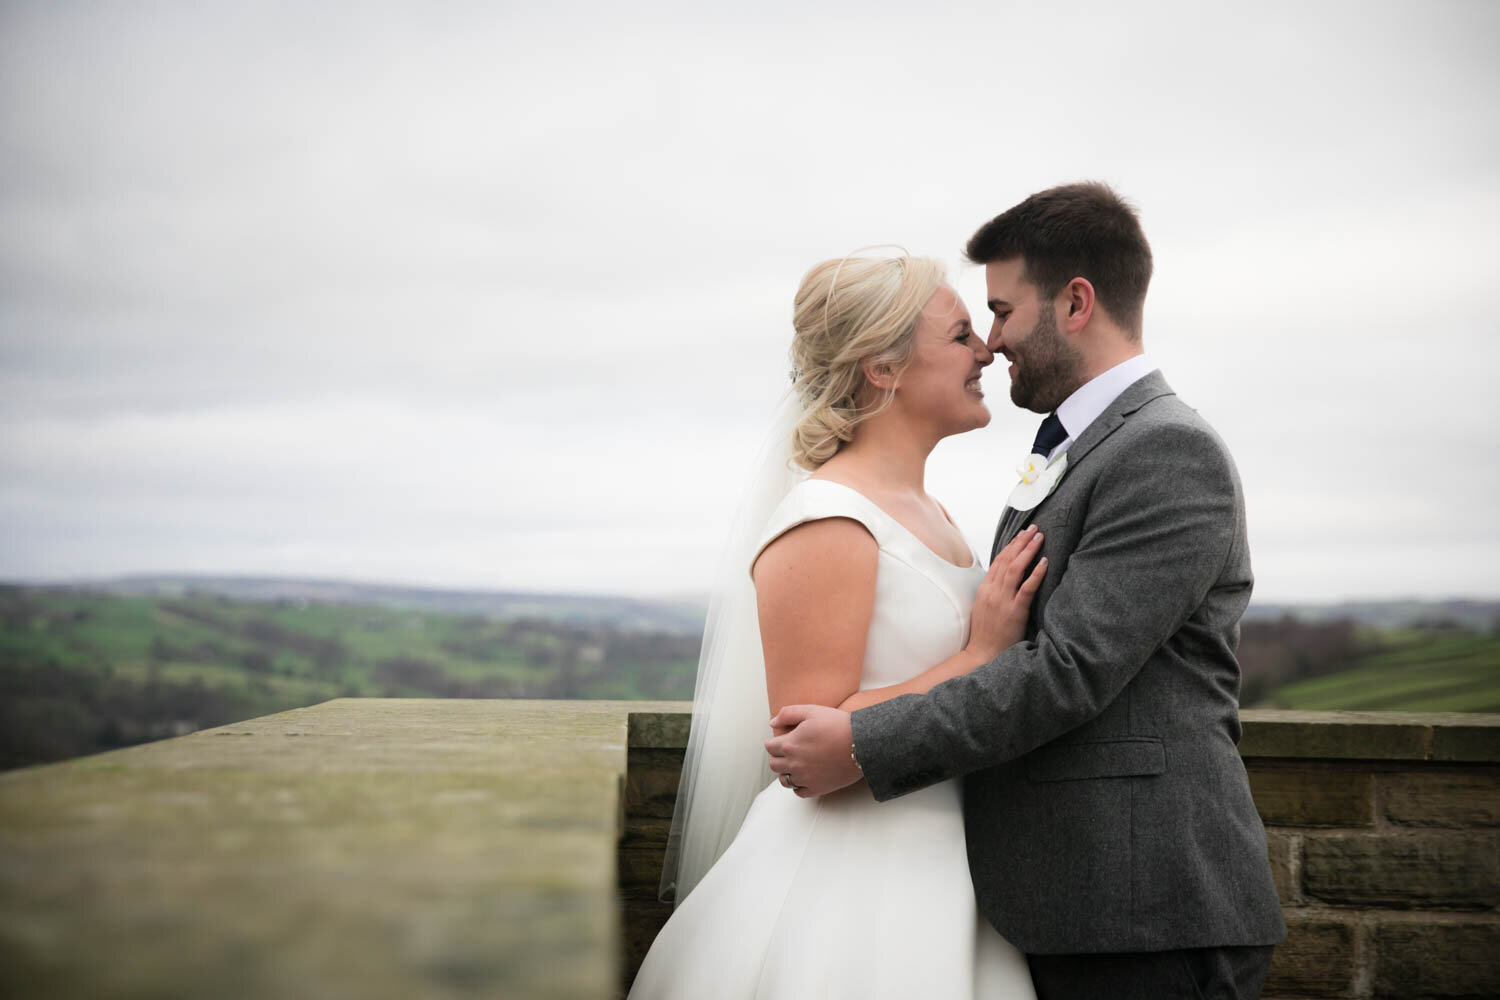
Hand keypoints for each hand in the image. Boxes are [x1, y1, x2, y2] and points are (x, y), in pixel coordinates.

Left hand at [763, 704, 860, 797]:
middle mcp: (794, 764)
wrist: (862, 743)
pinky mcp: (817, 788)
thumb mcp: (811, 711)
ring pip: (784, 780)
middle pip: (774, 764)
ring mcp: (805, 778)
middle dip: (778, 756)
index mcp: (790, 744)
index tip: (782, 739)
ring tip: (795, 764)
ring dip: (786, 772)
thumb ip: (788, 714)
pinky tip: (805, 776)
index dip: (774, 741)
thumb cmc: (838, 725)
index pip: (769, 747)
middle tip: (788, 751)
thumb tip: (772, 723)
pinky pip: (799, 792)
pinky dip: (798, 785)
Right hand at [966, 525, 1047, 661]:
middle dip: (1021, 542)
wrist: (983, 654)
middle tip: (1033, 528)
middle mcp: (993, 591)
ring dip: (1028, 550)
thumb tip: (1004, 579)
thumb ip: (993, 592)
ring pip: (1016, 568)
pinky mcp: (1015, 611)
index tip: (1021, 534)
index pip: (999, 560)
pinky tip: (1045, 562)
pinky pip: (1026, 588)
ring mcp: (1003, 600)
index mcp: (985, 589)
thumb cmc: (986, 633)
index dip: (1011, 545)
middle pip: (1007, 559)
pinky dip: (1036, 573)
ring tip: (1039, 538)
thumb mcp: (983, 607)